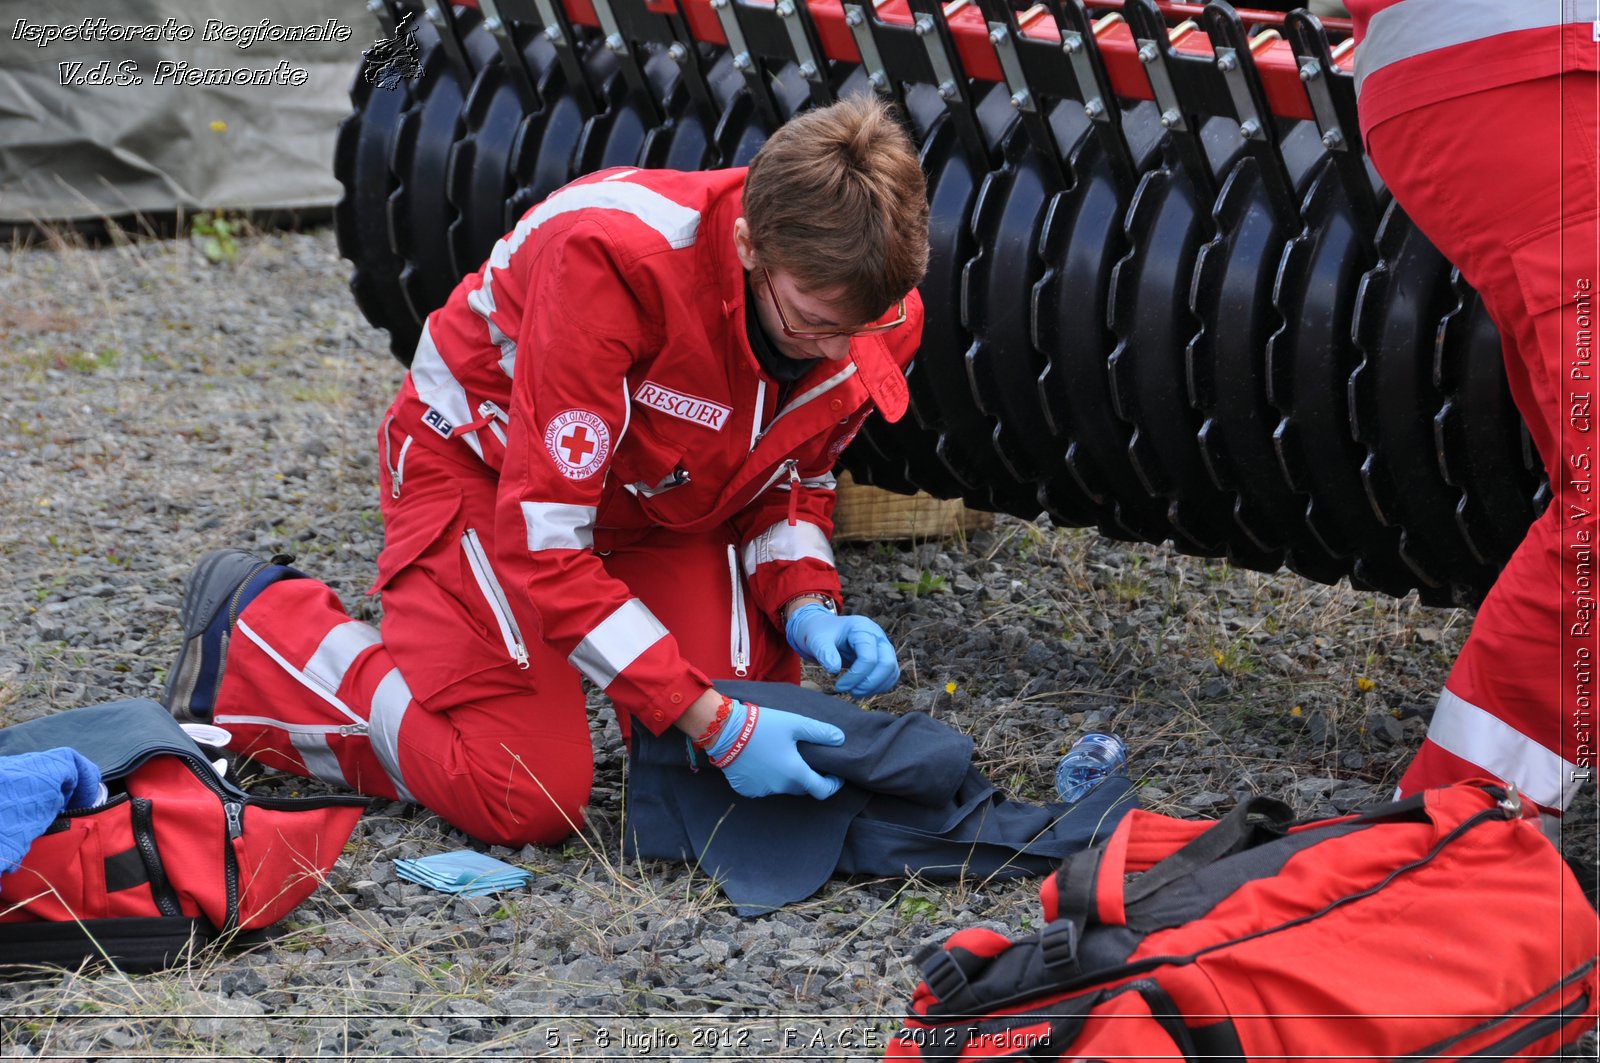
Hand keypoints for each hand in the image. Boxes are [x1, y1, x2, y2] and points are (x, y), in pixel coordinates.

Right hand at [707, 699, 844, 799]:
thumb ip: (820, 732)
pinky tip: (762, 761)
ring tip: (781, 755)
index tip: (835, 775)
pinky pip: (764, 786)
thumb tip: (840, 739)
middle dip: (808, 776)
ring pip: (782, 787)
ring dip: (786, 777)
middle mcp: (780, 787)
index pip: (822, 791)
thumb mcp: (795, 723)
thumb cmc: (763, 725)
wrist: (725, 731)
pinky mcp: (747, 789)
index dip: (833, 785)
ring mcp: (762, 790)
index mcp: (795, 774)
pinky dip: (767, 777)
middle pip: (802, 788)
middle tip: (806, 758)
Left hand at [785, 603, 900, 696]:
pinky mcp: (884, 657)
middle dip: (869, 683)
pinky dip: (879, 686)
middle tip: (850, 692)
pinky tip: (861, 690)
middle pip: (887, 664)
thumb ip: (825, 653)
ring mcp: (883, 646)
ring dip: (875, 687)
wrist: (824, 630)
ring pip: (891, 671)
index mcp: (862, 628)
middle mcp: (877, 636)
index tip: (839, 686)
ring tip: (854, 692)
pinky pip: (890, 675)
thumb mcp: (817, 640)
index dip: (855, 676)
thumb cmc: (820, 634)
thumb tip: (834, 670)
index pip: (868, 657)